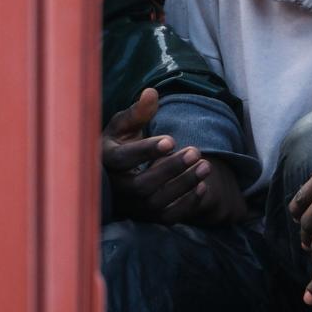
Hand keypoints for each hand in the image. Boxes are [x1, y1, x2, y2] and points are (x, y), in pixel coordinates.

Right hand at [102, 88, 244, 223]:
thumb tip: (151, 93)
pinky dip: (186, 205)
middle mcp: (115, 187)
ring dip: (183, 185)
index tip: (171, 140)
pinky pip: (166, 218)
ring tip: (206, 166)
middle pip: (141, 185)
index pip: (122, 160)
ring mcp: (130, 205)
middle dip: (171, 168)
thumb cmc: (121, 141)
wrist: (118, 171)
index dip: (146, 151)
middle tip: (196, 151)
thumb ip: (138, 111)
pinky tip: (203, 188)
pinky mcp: (145, 217)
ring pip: (155, 203)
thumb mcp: (125, 124)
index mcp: (106, 160)